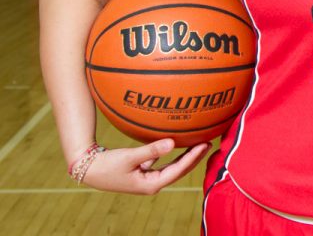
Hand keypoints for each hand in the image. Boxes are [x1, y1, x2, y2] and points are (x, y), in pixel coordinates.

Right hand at [81, 139, 210, 193]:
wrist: (88, 169)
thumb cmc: (107, 165)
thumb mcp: (130, 157)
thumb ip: (151, 150)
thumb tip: (172, 142)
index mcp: (151, 185)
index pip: (178, 170)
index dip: (193, 158)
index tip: (205, 145)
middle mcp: (152, 184)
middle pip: (179, 170)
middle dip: (194, 158)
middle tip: (209, 143)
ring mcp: (147, 179)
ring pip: (172, 167)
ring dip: (185, 156)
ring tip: (199, 144)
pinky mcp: (142, 172)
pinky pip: (162, 162)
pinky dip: (171, 154)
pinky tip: (177, 144)